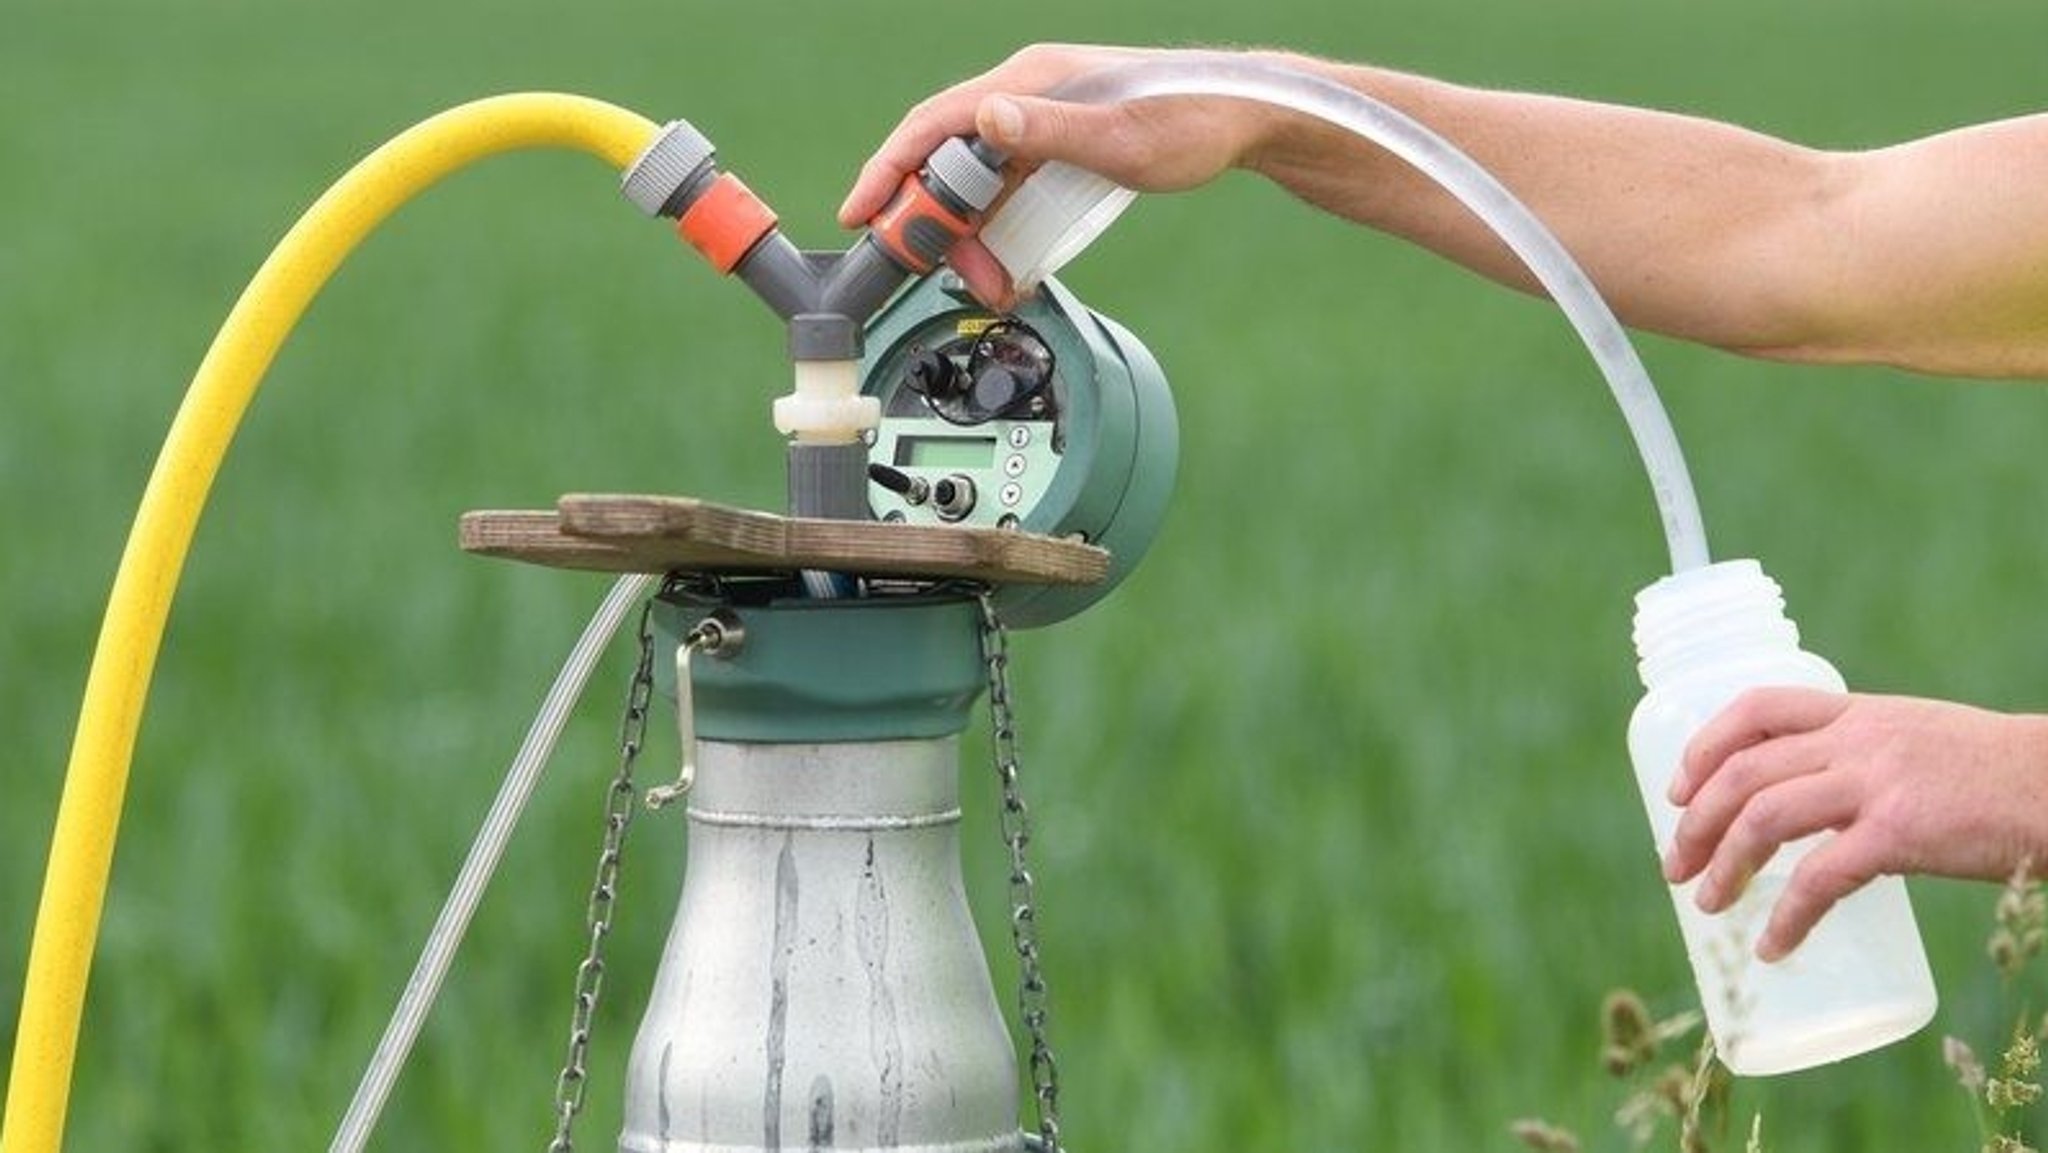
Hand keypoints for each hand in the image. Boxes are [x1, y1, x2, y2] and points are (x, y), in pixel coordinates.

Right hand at [839, 44, 1287, 307]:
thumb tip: (986, 118)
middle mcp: (1023, 97)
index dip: (888, 169)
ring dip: (970, 237)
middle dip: (933, 223)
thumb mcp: (1118, 137)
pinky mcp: (1055, 147)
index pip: (933, 124)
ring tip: (989, 283)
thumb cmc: (1189, 122)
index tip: (860, 214)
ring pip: (975, 183)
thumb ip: (1049, 131)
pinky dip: (997, 229)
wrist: (1241, 118)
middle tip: (941, 274)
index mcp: (1028, 82)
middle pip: (946, 161)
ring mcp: (1038, 122)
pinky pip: (1005, 191)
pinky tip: (1007, 265)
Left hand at [1662, 688, 2047, 959]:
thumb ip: (1864, 761)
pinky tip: (1773, 946)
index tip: (1676, 790)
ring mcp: (1877, 783)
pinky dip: (1787, 917)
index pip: (1756, 707)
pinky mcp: (1901, 833)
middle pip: (1743, 771)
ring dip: (1725, 866)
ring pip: (1765, 817)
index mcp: (1858, 713)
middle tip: (1675, 866)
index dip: (1703, 748)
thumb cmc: (1997, 776)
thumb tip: (1814, 810)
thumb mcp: (1918, 741)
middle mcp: (1857, 740)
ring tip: (1708, 906)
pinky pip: (1821, 879)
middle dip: (1696, 821)